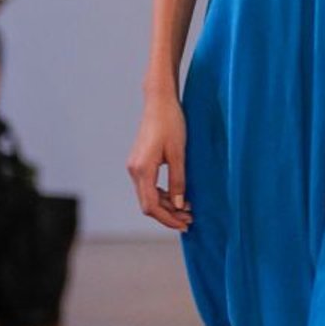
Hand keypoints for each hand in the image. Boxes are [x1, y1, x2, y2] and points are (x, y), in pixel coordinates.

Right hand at [127, 93, 193, 231]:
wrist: (159, 101)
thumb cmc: (171, 122)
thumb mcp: (179, 153)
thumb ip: (178, 180)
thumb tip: (180, 205)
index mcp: (142, 169)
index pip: (151, 206)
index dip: (168, 219)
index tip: (185, 224)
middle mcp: (134, 170)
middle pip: (148, 204)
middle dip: (168, 214)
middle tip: (190, 220)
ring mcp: (135, 166)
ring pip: (148, 195)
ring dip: (166, 205)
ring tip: (187, 210)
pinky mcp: (139, 161)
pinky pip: (148, 185)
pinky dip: (162, 194)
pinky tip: (177, 195)